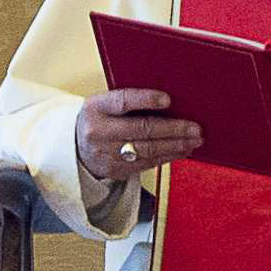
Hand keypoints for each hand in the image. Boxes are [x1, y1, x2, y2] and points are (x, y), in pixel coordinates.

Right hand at [76, 88, 200, 180]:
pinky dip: (168, 157)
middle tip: (195, 128)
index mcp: (96, 108)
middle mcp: (99, 131)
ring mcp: (107, 154)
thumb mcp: (104, 104)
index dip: (145, 100)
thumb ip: (129, 101)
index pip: (122, 101)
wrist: (75, 148)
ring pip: (148, 150)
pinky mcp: (116, 170)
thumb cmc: (99, 120)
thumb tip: (170, 101)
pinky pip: (147, 164)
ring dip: (176, 145)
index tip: (167, 99)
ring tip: (194, 140)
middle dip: (173, 129)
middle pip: (141, 129)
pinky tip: (181, 151)